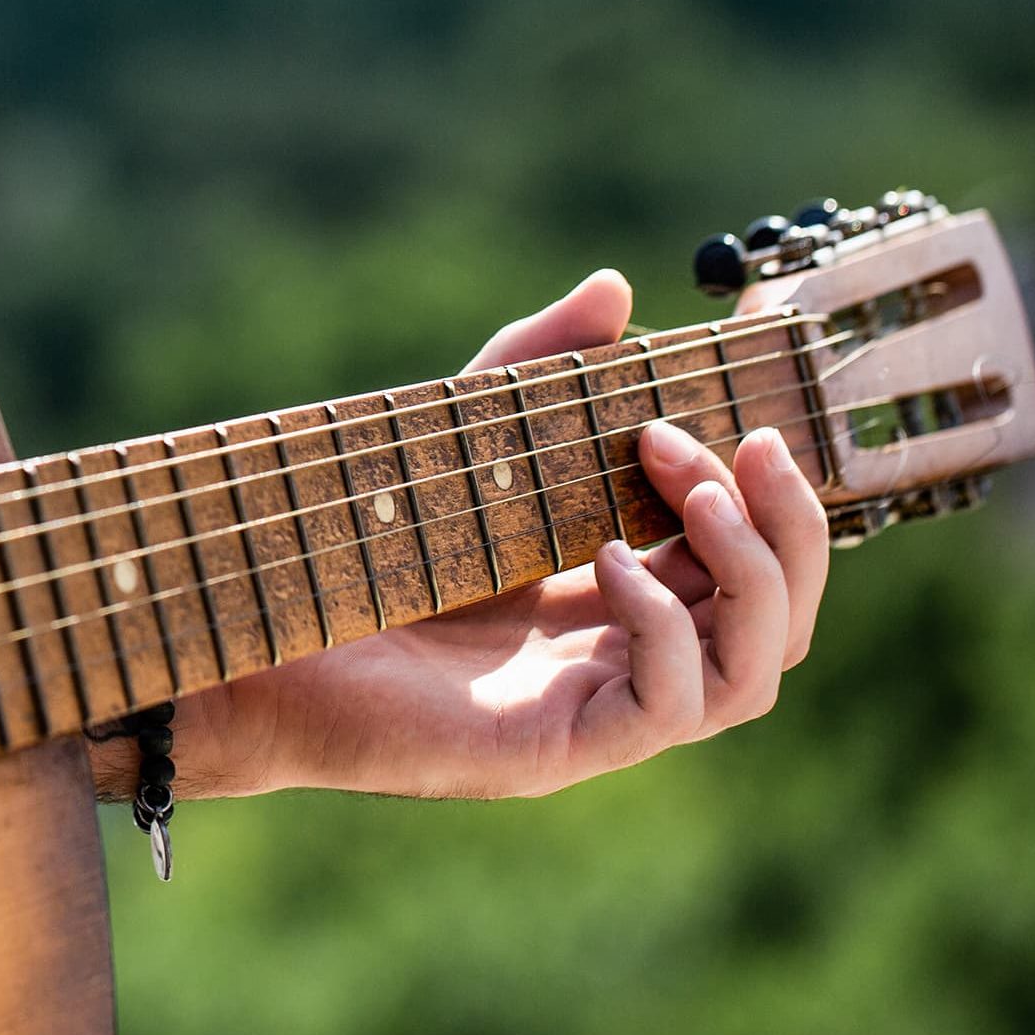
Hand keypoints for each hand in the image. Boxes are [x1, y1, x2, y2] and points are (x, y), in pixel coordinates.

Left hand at [167, 271, 832, 799]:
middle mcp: (624, 654)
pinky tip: (612, 560)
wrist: (251, 633)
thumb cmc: (351, 545)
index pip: (752, 553)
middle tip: (720, 441)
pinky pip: (675, 705)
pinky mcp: (560, 748)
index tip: (764, 400)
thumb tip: (616, 286)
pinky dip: (668, 628)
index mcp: (619, 591)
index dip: (784, 485)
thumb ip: (535, 369)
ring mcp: (598, 708)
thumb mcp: (462, 442)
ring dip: (747, 569)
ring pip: (755, 668)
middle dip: (780, 521)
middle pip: (778, 615)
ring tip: (685, 490)